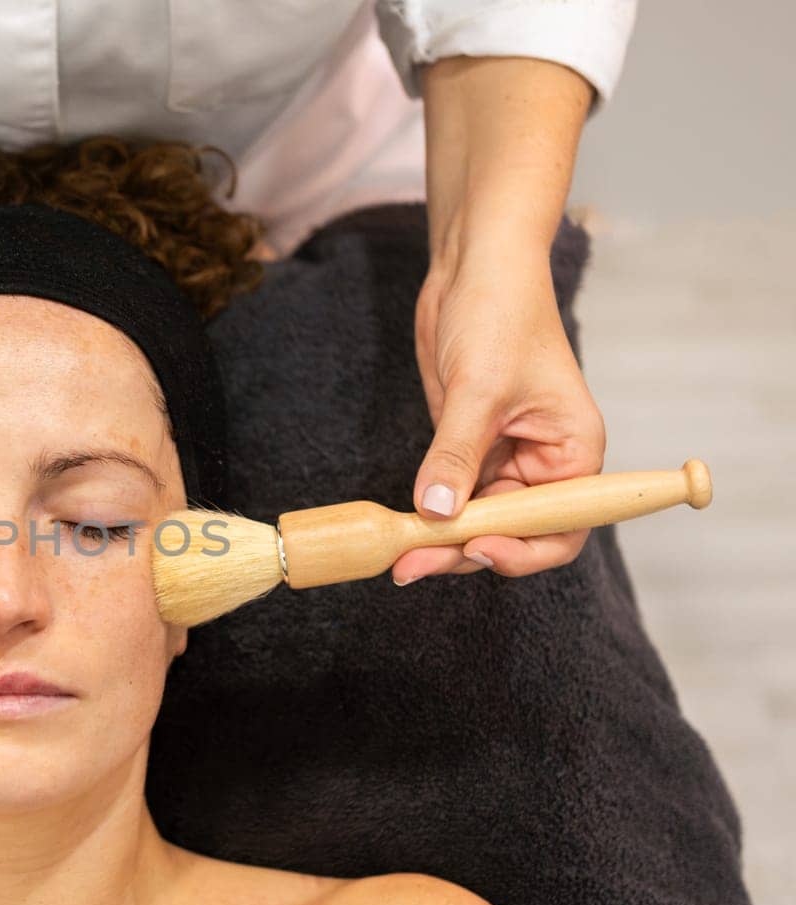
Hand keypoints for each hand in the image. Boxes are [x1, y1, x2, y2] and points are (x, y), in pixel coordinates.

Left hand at [394, 254, 605, 584]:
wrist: (474, 269)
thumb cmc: (501, 312)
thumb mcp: (479, 388)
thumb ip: (457, 454)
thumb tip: (438, 512)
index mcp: (573, 453)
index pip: (560, 528)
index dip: (521, 550)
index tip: (475, 548)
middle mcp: (544, 464)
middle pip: (510, 533)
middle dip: (462, 551)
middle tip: (411, 567)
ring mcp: (504, 458)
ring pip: (476, 520)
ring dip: (440, 540)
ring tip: (399, 557)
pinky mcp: (468, 448)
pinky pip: (452, 495)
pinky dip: (429, 514)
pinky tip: (402, 529)